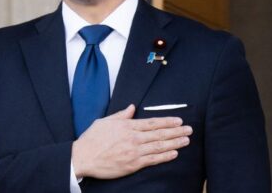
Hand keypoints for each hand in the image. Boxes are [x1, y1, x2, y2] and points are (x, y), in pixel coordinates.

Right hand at [71, 104, 192, 178]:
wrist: (82, 157)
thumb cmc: (92, 139)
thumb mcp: (106, 121)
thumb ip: (122, 115)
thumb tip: (132, 107)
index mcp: (128, 126)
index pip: (153, 122)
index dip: (167, 121)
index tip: (179, 121)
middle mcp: (134, 138)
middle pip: (160, 133)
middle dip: (176, 131)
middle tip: (189, 130)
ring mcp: (134, 151)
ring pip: (159, 146)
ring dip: (175, 143)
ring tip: (186, 140)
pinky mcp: (132, 164)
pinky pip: (152, 160)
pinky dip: (165, 156)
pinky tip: (174, 153)